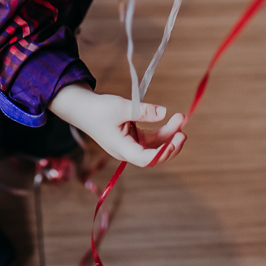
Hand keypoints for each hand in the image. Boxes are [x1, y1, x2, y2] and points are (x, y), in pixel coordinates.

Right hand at [49, 84, 185, 166]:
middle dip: (171, 144)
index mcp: (121, 148)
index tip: (175, 140)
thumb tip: (164, 112)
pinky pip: (151, 138)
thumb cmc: (97, 108)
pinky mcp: (132, 138)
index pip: (145, 159)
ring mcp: (130, 145)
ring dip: (169, 135)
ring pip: (155, 146)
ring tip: (180, 119)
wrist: (82, 107)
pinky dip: (162, 131)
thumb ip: (143, 110)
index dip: (162, 153)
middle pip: (154, 155)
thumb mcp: (121, 107)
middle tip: (183, 130)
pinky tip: (171, 120)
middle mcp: (127, 151)